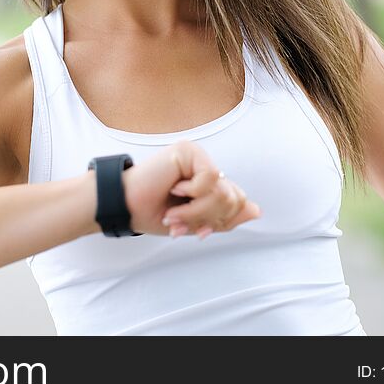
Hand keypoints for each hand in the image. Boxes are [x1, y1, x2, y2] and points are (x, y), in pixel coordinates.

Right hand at [121, 139, 260, 237]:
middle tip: (180, 222)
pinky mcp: (189, 151)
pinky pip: (209, 178)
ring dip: (197, 210)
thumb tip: (256, 211)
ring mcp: (198, 156)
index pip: (237, 201)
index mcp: (208, 181)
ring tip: (174, 211)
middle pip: (235, 197)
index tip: (198, 233)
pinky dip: (192, 193)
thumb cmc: (153, 212)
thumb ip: (225, 217)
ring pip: (223, 191)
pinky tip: (174, 189)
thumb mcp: (196, 222)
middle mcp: (206, 165)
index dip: (221, 221)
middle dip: (208, 218)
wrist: (126, 207)